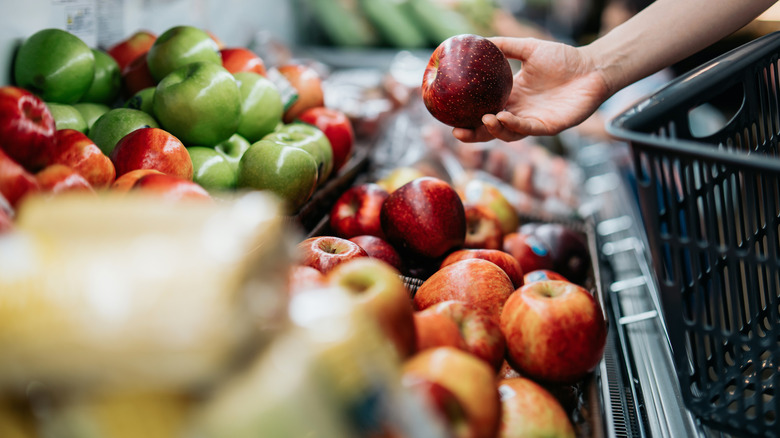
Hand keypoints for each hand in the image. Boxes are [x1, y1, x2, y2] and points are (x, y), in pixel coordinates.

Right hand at [453, 37, 610, 142]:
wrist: (592, 66)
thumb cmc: (563, 58)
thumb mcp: (528, 48)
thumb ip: (505, 46)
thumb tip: (478, 40)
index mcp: (512, 97)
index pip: (484, 112)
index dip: (467, 117)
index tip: (449, 116)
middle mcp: (519, 113)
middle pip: (490, 130)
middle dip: (473, 135)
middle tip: (456, 132)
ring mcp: (533, 122)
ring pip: (508, 133)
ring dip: (494, 129)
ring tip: (485, 118)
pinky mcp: (549, 127)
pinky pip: (527, 129)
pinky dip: (514, 125)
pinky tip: (503, 116)